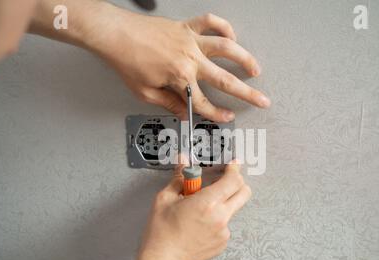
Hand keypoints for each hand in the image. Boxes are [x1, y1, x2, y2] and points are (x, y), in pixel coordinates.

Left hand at [95, 6, 270, 121]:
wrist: (115, 34)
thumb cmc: (126, 62)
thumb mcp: (145, 92)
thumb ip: (168, 104)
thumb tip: (183, 114)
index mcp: (179, 78)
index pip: (202, 102)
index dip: (217, 114)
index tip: (228, 118)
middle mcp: (190, 59)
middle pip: (224, 80)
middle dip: (247, 93)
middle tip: (263, 100)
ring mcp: (190, 40)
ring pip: (226, 48)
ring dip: (244, 59)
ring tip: (255, 69)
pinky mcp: (187, 26)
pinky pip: (211, 22)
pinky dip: (224, 27)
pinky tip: (232, 37)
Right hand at [121, 161, 251, 259]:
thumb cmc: (161, 233)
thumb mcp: (165, 198)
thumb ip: (180, 178)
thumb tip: (183, 162)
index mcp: (207, 203)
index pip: (233, 180)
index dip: (234, 169)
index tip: (233, 165)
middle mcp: (220, 217)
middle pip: (244, 193)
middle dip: (237, 183)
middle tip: (223, 181)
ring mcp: (223, 232)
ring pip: (232, 210)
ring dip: (222, 204)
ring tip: (198, 210)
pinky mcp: (222, 243)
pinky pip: (224, 225)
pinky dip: (215, 220)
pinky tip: (198, 224)